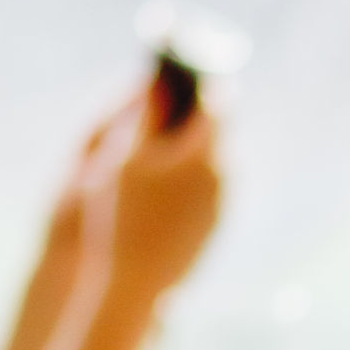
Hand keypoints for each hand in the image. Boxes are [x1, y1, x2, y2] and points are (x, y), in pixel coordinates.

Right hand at [61, 86, 221, 301]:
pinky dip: (197, 171)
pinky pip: (213, 184)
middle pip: (220, 129)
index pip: (218, 100)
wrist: (140, 280)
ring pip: (218, 158)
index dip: (204, 79)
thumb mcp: (127, 159)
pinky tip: (172, 173)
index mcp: (203, 152)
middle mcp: (223, 174)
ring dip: (198, 143)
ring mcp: (224, 200)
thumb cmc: (126, 216)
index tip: (188, 68)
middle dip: (200, 110)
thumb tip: (159, 80)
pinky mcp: (218, 221)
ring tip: (171, 130)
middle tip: (178, 93)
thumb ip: (148, 116)